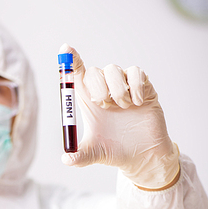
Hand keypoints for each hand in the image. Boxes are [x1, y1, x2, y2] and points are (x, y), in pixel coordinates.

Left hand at [59, 44, 178, 189]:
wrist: (142, 157)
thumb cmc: (114, 151)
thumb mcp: (93, 154)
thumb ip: (78, 156)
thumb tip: (66, 159)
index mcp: (88, 100)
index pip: (76, 75)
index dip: (70, 61)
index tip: (65, 49)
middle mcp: (104, 90)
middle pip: (94, 71)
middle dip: (97, 87)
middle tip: (105, 106)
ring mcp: (124, 87)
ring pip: (114, 70)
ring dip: (117, 90)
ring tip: (123, 109)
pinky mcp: (144, 87)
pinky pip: (137, 73)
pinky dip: (136, 87)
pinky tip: (138, 104)